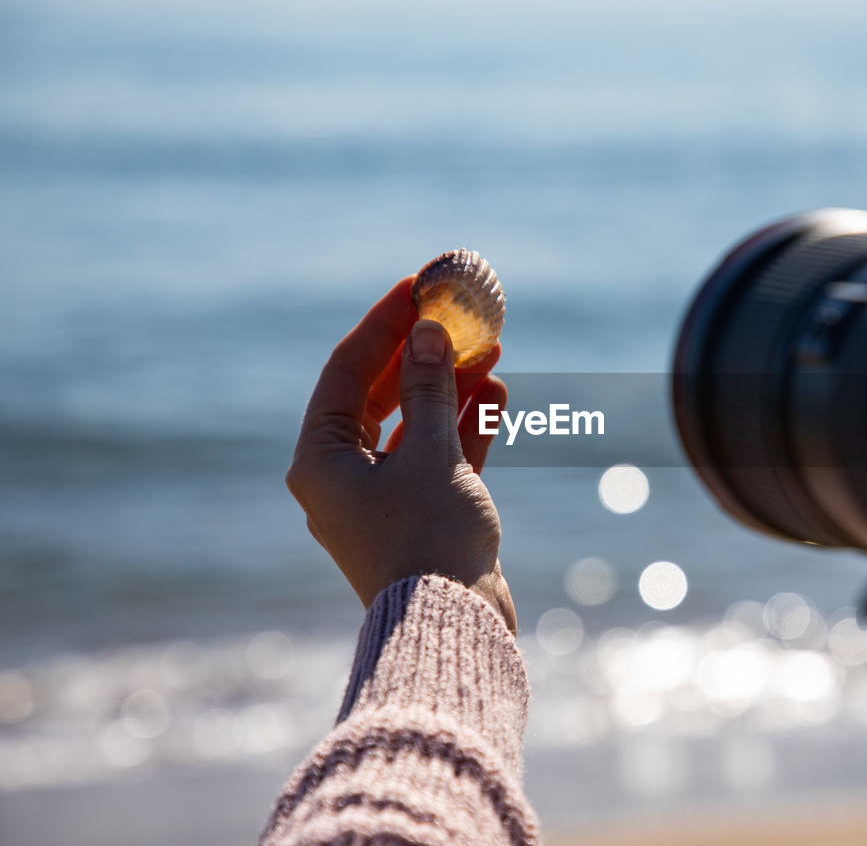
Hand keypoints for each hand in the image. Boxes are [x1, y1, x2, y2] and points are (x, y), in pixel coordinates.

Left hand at [285, 277, 515, 631]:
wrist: (454, 628)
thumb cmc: (430, 540)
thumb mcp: (432, 454)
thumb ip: (432, 389)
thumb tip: (428, 333)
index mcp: (322, 460)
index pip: (347, 371)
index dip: (384, 324)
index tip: (415, 287)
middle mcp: (344, 476)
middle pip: (382, 395)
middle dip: (424, 354)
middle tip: (457, 314)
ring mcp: (384, 496)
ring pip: (416, 423)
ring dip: (451, 386)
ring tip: (490, 348)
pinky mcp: (421, 514)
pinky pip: (439, 455)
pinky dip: (465, 426)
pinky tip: (495, 392)